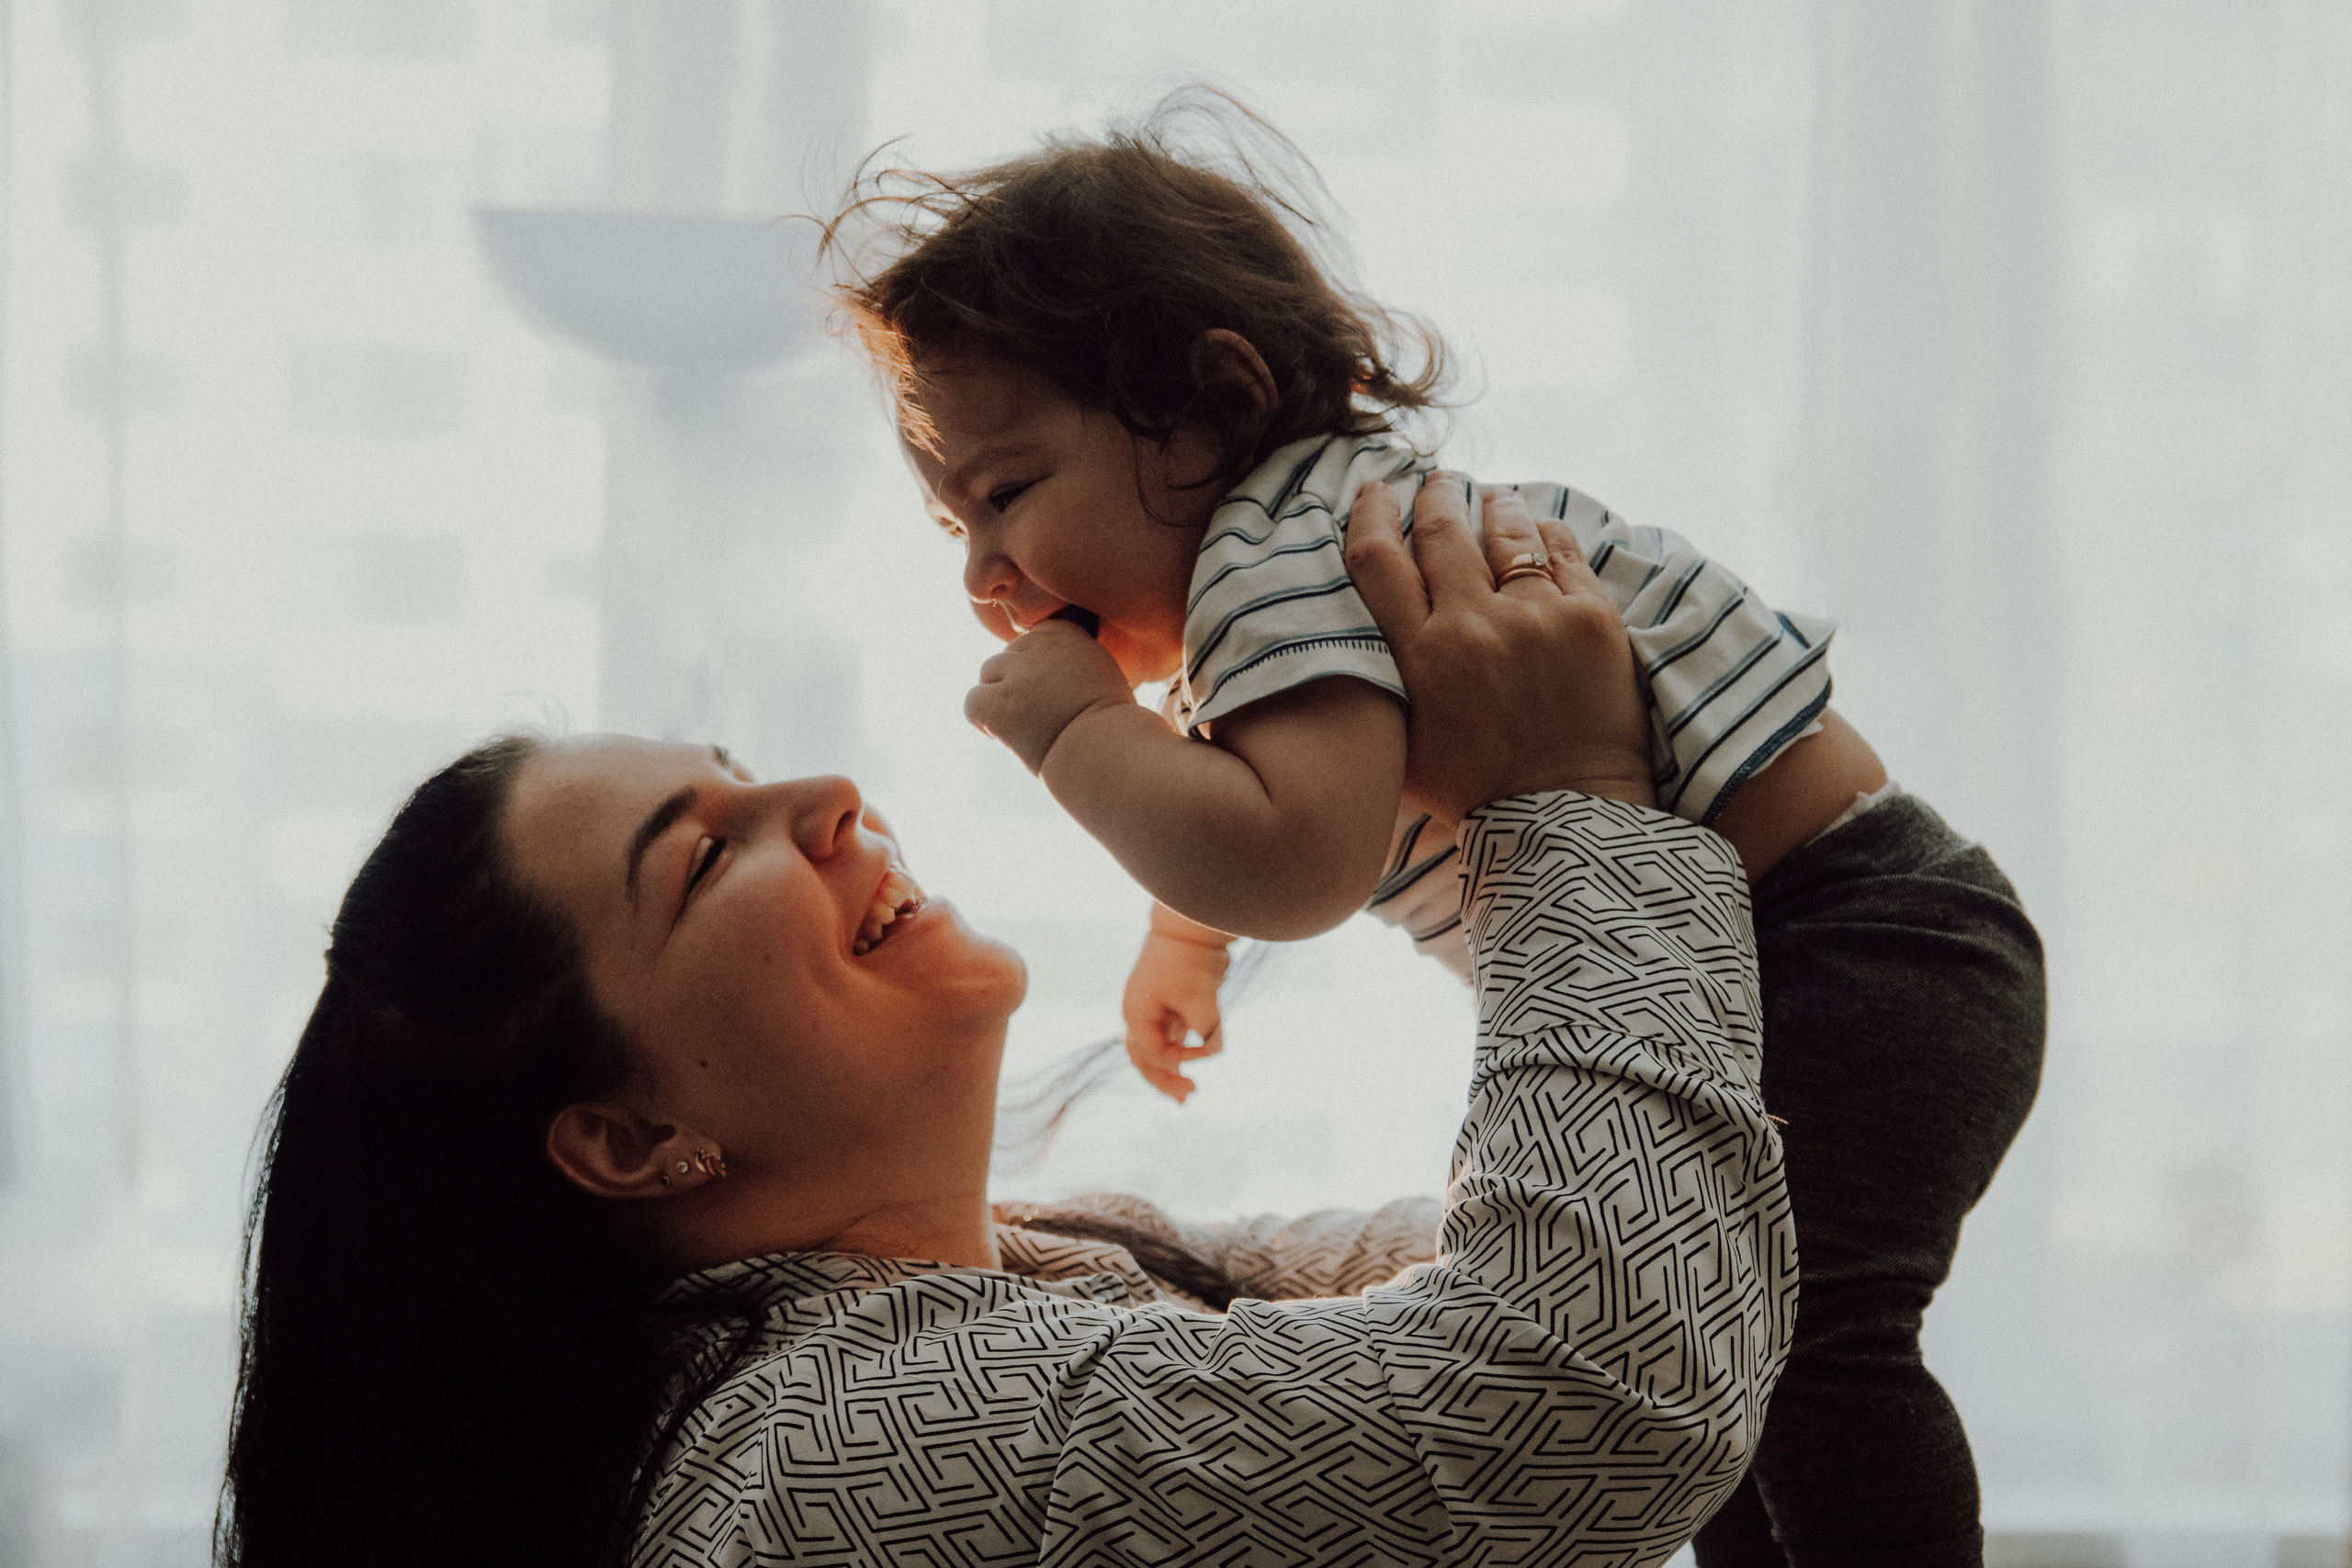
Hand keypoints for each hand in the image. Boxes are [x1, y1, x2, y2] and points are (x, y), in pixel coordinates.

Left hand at [964, 620, 1134, 773]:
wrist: (1106, 755)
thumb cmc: (1112, 728)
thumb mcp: (1102, 677)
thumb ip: (1073, 661)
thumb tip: (1047, 667)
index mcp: (1069, 635)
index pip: (1034, 636)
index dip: (1035, 665)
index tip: (1046, 690)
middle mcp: (1041, 647)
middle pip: (1008, 654)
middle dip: (1016, 681)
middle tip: (1034, 715)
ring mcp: (1018, 675)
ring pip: (988, 673)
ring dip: (998, 697)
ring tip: (1021, 727)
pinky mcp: (999, 702)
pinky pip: (973, 701)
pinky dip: (981, 720)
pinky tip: (1002, 737)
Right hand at [1122, 918, 1230, 1103]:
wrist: (1190, 924)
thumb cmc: (1189, 960)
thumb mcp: (1200, 998)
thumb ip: (1208, 1030)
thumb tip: (1217, 1051)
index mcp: (1136, 1014)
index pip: (1154, 1054)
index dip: (1181, 1061)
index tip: (1210, 1052)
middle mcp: (1140, 1015)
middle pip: (1145, 1059)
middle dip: (1165, 1081)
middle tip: (1187, 1099)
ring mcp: (1155, 1010)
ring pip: (1157, 1051)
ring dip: (1170, 1073)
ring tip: (1184, 1099)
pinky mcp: (1173, 1006)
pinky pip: (1173, 1038)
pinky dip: (1183, 1054)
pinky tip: (1194, 1068)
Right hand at [1345, 473, 1655, 826]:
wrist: (1568, 820)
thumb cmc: (1475, 794)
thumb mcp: (1400, 747)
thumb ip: (1375, 687)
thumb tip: (1340, 641)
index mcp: (1419, 659)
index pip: (1379, 559)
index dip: (1371, 514)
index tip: (1374, 492)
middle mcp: (1474, 627)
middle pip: (1441, 530)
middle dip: (1434, 496)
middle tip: (1433, 482)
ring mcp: (1538, 618)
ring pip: (1506, 530)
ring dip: (1491, 506)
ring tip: (1488, 498)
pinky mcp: (1592, 619)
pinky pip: (1561, 550)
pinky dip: (1543, 532)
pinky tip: (1535, 530)